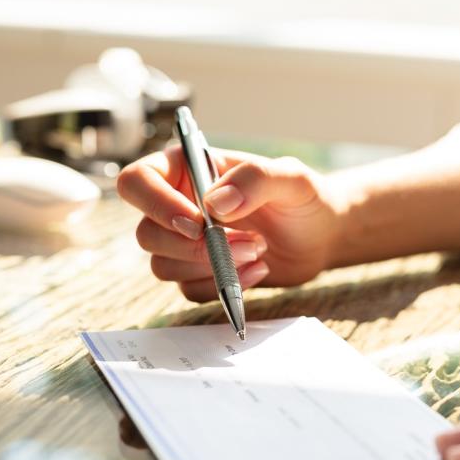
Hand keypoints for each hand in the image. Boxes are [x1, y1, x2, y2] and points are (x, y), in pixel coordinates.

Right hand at [117, 147, 340, 300]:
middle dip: (194, 247)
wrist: (321, 235)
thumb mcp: (291, 178)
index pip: (137, 181)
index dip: (156, 205)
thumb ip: (255, 180)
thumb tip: (215, 203)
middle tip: (247, 242)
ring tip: (258, 251)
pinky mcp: (200, 273)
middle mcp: (177, 205)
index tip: (198, 223)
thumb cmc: (304, 198)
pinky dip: (222, 287)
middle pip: (146, 234)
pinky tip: (258, 270)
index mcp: (186, 169)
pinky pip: (189, 290)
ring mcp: (185, 242)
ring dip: (210, 267)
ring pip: (162, 266)